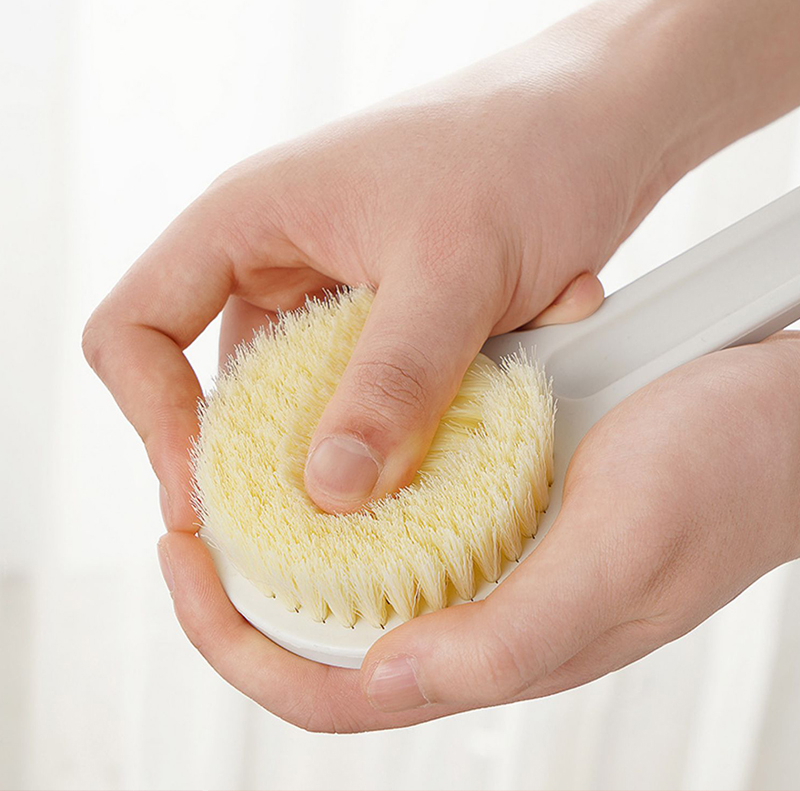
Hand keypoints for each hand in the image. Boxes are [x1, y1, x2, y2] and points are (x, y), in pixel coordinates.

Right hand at [81, 0, 698, 528]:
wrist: (603, 124)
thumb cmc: (525, 152)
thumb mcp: (456, 269)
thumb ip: (394, 380)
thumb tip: (330, 491)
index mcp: (247, 223)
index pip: (135, 331)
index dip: (150, 420)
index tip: (204, 497)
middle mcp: (277, 266)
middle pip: (220, 390)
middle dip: (262, 464)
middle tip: (318, 527)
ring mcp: (333, 300)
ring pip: (305, 406)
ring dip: (359, 443)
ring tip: (430, 451)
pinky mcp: (388, 328)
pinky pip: (368, 399)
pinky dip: (410, 422)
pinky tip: (479, 407)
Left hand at [156, 333, 799, 730]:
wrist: (775, 413)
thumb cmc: (723, 475)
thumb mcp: (623, 551)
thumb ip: (514, 634)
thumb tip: (388, 681)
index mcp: (503, 646)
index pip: (334, 690)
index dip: (240, 643)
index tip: (183, 562)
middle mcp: (484, 606)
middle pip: (328, 632)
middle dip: (241, 583)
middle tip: (191, 505)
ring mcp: (492, 550)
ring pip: (359, 567)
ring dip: (289, 529)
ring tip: (236, 469)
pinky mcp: (505, 497)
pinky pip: (406, 503)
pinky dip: (354, 478)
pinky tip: (335, 431)